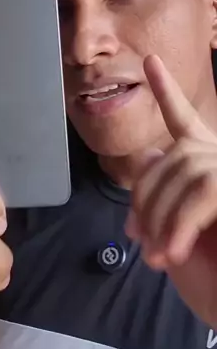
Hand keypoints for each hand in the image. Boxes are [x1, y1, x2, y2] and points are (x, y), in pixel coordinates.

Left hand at [126, 54, 216, 327]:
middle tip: (139, 240)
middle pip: (168, 158)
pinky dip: (179, 226)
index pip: (185, 123)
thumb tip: (150, 152)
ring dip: (161, 219)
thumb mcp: (176, 237)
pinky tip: (173, 255)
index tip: (151, 63)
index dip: (168, 92)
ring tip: (160, 258)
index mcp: (211, 171)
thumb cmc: (216, 285)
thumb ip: (163, 196)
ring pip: (182, 173)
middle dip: (144, 198)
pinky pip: (202, 194)